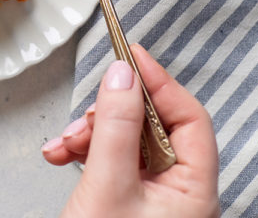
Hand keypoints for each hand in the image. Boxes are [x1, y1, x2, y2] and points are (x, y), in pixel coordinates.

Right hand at [42, 45, 219, 217]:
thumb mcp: (107, 185)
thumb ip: (116, 126)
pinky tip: (62, 155)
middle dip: (112, 113)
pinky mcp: (130, 204)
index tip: (130, 55)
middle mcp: (181, 195)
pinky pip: (113, 160)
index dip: (160, 83)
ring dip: (91, 133)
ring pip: (128, 141)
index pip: (190, 118)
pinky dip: (86, 151)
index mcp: (194, 192)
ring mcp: (155, 201)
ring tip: (64, 144)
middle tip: (88, 114)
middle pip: (154, 126)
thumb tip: (123, 74)